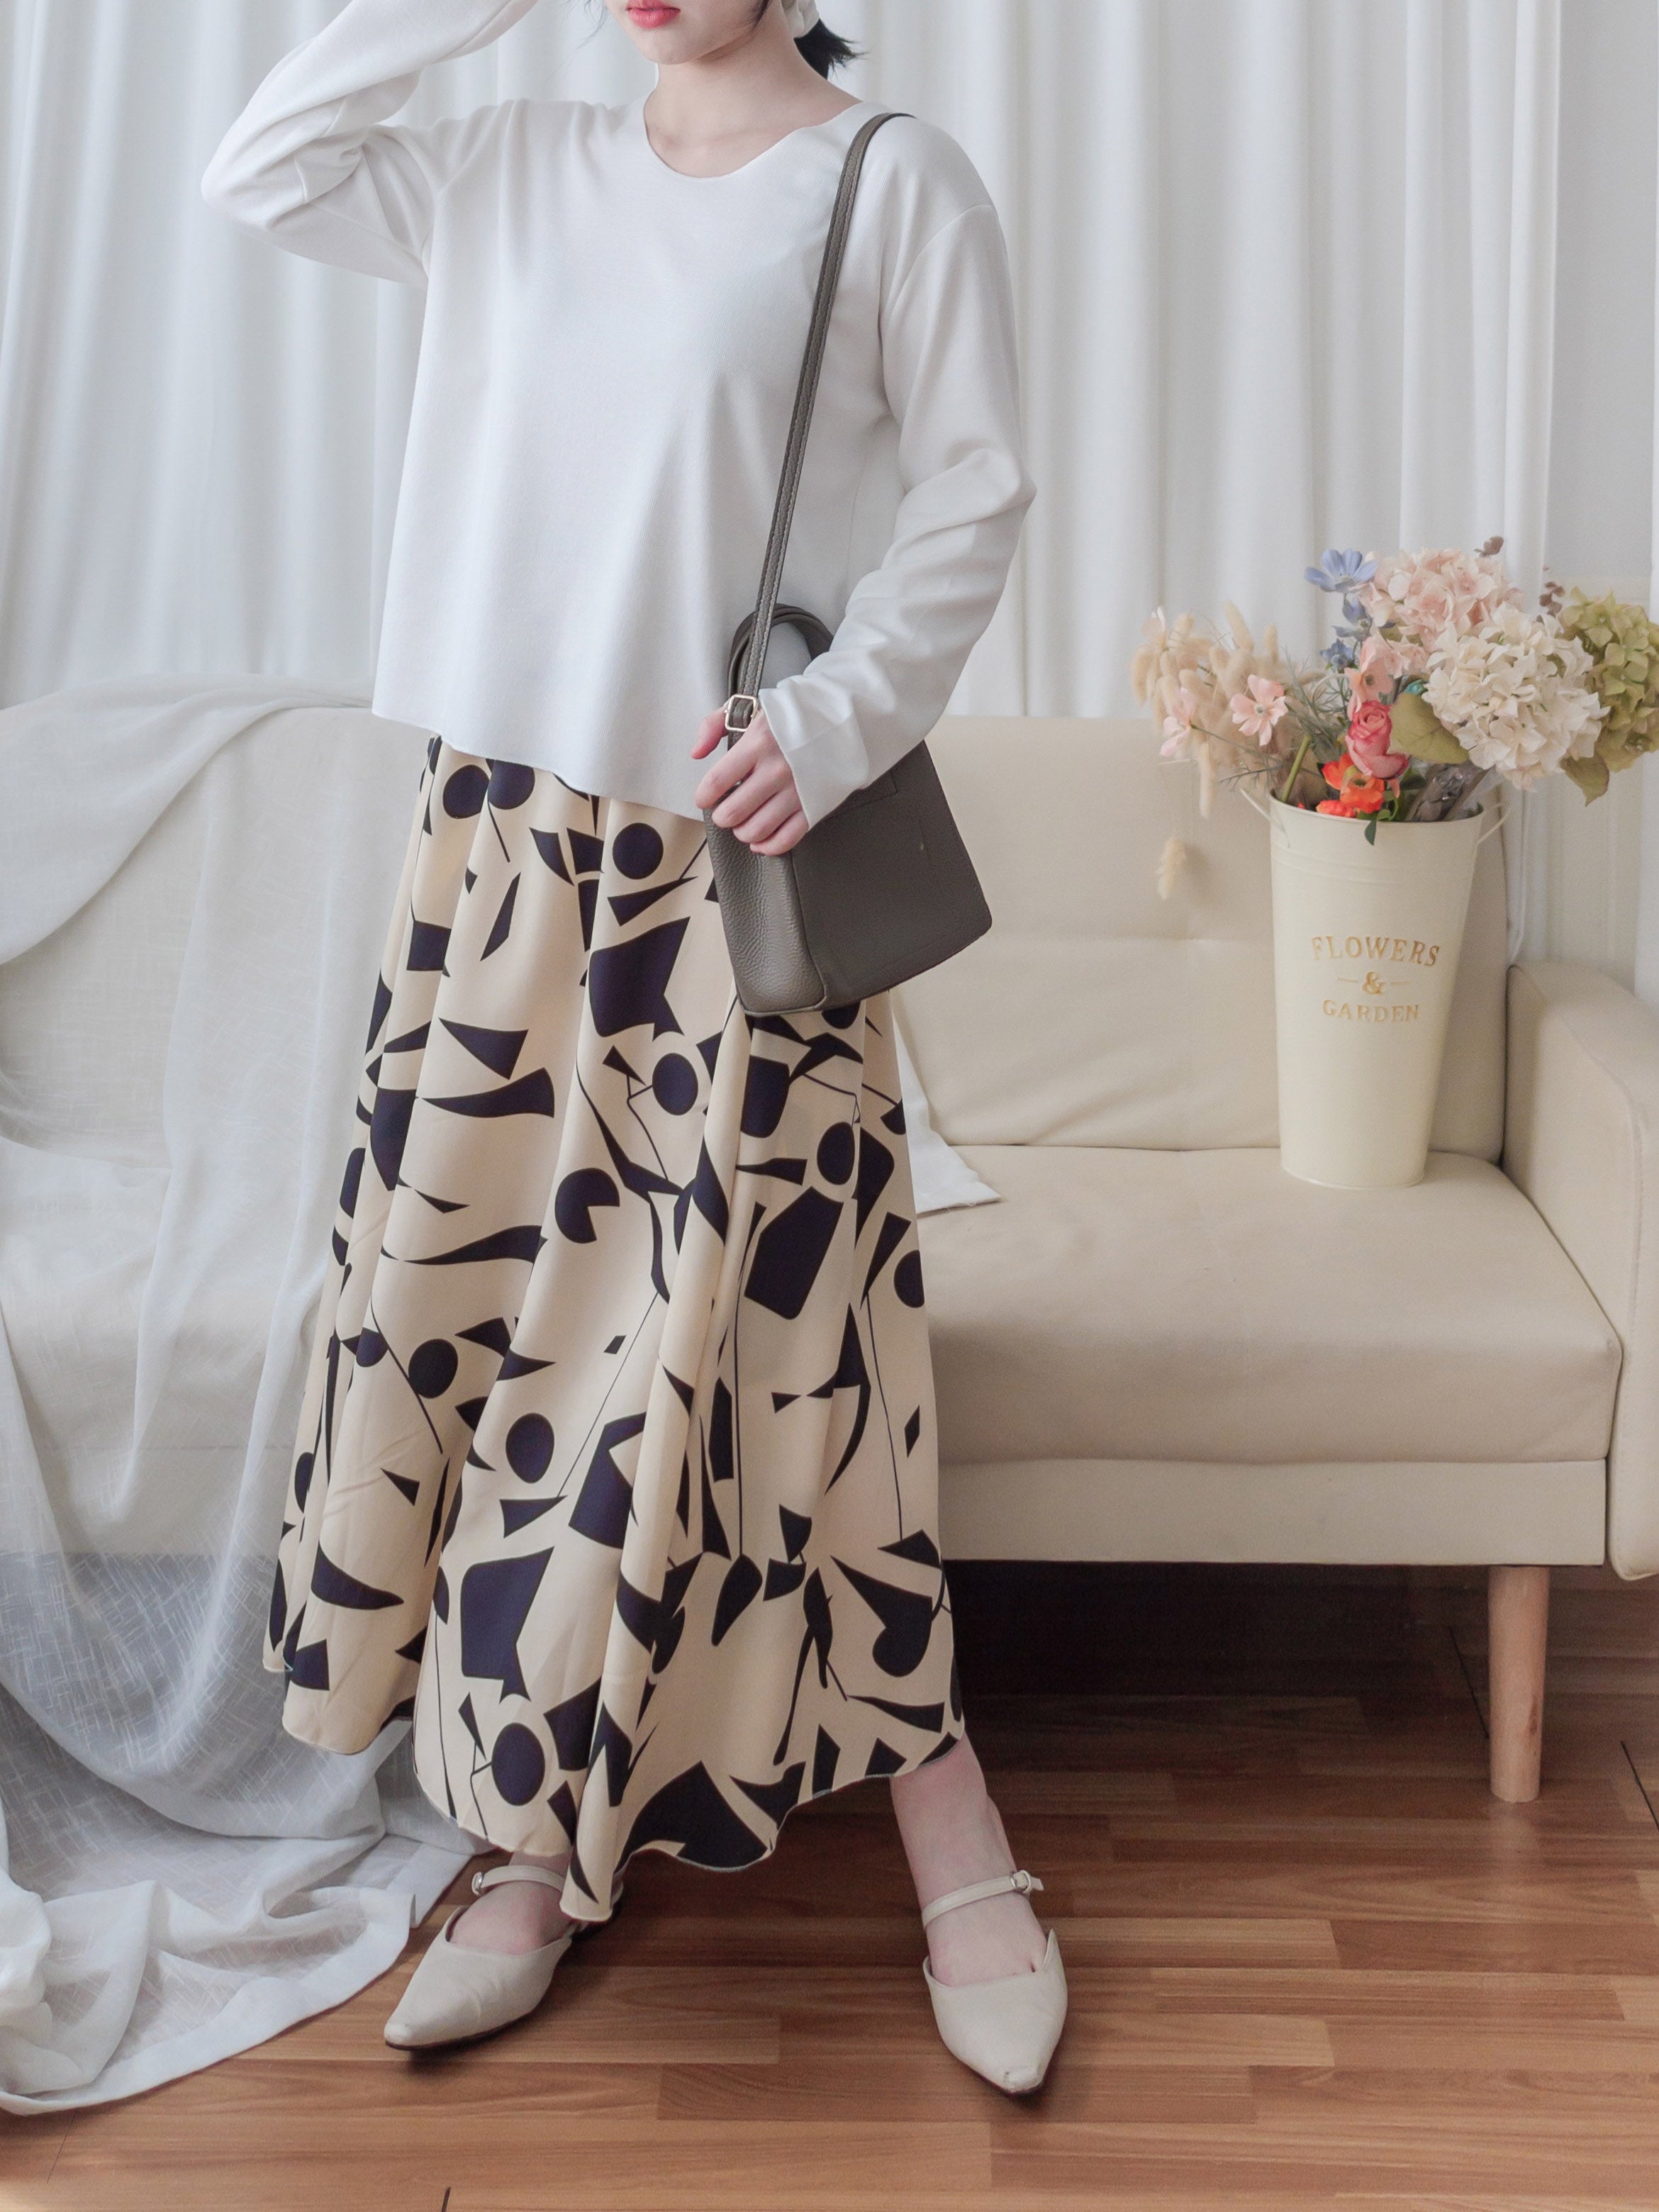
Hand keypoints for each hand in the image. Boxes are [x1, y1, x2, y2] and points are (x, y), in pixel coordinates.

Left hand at [691, 707, 808, 855]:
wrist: (839, 721)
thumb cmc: (791, 717)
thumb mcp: (748, 709)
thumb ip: (713, 726)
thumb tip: (696, 753)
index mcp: (757, 744)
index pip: (717, 782)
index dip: (704, 797)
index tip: (704, 799)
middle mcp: (776, 770)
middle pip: (733, 813)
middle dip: (722, 816)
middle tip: (725, 810)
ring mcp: (796, 791)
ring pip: (756, 831)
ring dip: (742, 833)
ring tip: (743, 823)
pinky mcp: (813, 806)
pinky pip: (786, 839)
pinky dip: (768, 846)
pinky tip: (760, 841)